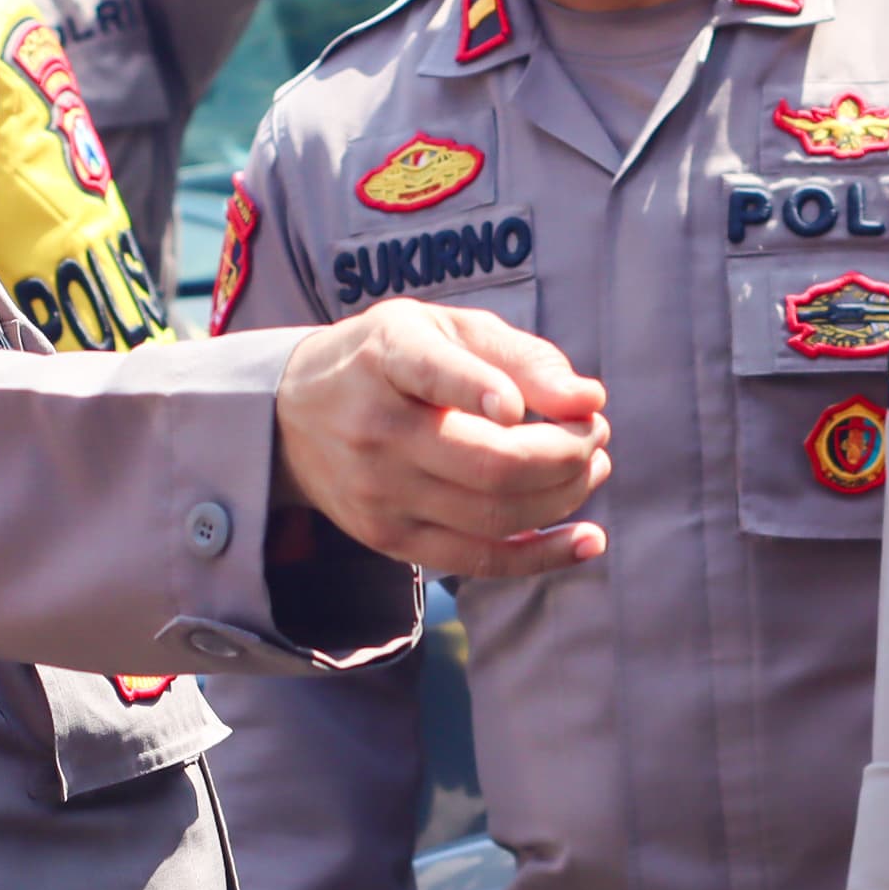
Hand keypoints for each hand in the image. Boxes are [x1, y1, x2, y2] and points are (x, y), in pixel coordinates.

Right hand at [274, 299, 609, 578]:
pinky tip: (588, 540)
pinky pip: (479, 560)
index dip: (480, 389)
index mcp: (385, 358)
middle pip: (489, 463)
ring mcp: (380, 494)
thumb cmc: (389, 361)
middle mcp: (377, 430)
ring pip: (494, 515)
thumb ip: (519, 356)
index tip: (518, 403)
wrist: (292, 417)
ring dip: (565, 495)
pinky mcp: (390, 540)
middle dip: (566, 453)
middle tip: (596, 432)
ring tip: (592, 464)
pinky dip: (543, 555)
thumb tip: (587, 399)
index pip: (431, 373)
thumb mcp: (443, 329)